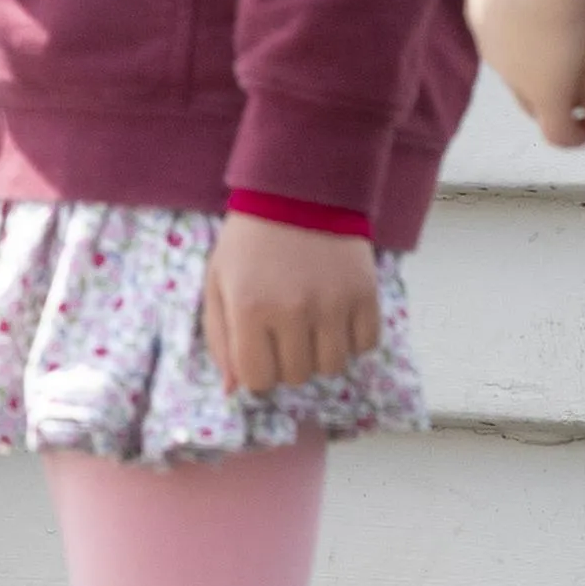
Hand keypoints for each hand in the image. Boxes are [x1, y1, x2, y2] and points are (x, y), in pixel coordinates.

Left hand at [203, 210, 381, 396]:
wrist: (298, 195)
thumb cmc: (249, 243)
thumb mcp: (218, 284)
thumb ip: (221, 339)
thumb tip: (234, 390)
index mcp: (250, 309)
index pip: (257, 379)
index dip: (256, 371)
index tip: (258, 351)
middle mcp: (293, 312)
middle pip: (296, 376)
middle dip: (286, 362)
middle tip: (282, 332)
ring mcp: (334, 305)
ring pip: (332, 368)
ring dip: (319, 354)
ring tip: (309, 324)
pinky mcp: (366, 296)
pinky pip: (365, 346)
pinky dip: (352, 340)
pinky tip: (336, 316)